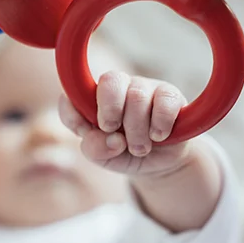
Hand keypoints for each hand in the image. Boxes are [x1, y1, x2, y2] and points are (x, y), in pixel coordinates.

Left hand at [59, 71, 191, 176]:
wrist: (159, 163)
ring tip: (139, 148)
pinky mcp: (170, 94)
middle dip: (110, 110)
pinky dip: (160, 123)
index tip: (84, 133)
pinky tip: (159, 136)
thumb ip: (95, 149)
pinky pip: (165, 100)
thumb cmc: (124, 153)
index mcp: (92, 100)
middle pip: (110, 80)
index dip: (75, 113)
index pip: (74, 93)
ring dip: (137, 130)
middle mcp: (117, 88)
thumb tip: (112, 139)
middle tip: (113, 131)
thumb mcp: (104, 158)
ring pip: (138, 96)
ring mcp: (144, 88)